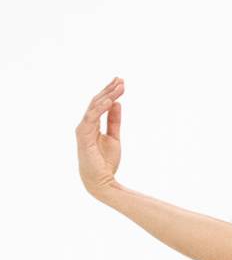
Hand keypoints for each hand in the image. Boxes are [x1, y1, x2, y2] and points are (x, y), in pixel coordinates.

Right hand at [76, 77, 124, 195]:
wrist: (101, 179)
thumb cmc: (106, 161)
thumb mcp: (114, 136)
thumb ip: (114, 120)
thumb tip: (117, 103)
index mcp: (93, 124)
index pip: (101, 104)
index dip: (110, 92)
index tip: (121, 82)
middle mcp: (86, 124)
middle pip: (97, 102)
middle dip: (109, 90)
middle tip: (121, 79)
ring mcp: (83, 128)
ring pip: (94, 107)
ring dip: (107, 95)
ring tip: (119, 86)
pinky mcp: (83, 135)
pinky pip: (91, 118)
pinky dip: (100, 108)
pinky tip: (110, 100)